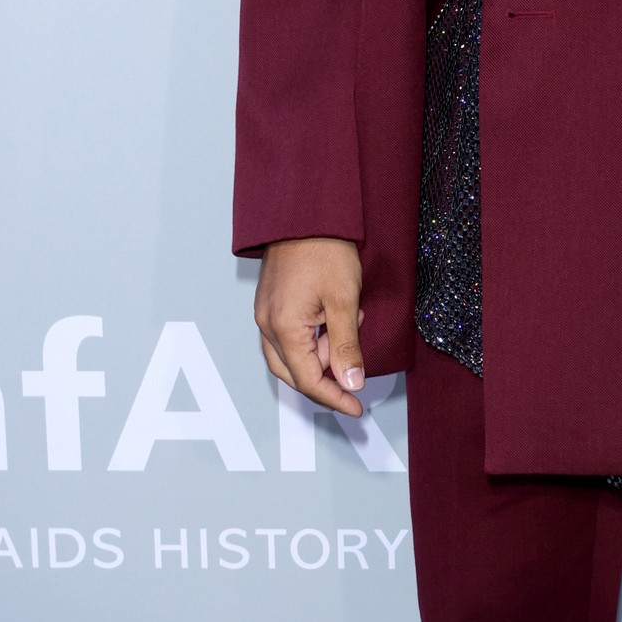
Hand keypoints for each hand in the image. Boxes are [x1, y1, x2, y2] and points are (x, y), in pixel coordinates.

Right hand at [255, 237, 365, 416]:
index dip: (334, 398)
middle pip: (293, 374)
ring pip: (289, 357)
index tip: (356, 407)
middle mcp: (266, 325)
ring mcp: (265, 315)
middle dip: (327, 376)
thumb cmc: (325, 249)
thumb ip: (346, 347)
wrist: (306, 213)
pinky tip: (334, 321)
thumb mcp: (344, 301)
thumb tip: (350, 384)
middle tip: (355, 367)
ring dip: (321, 355)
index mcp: (282, 327)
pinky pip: (287, 338)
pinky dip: (312, 341)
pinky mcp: (270, 305)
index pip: (307, 380)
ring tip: (349, 325)